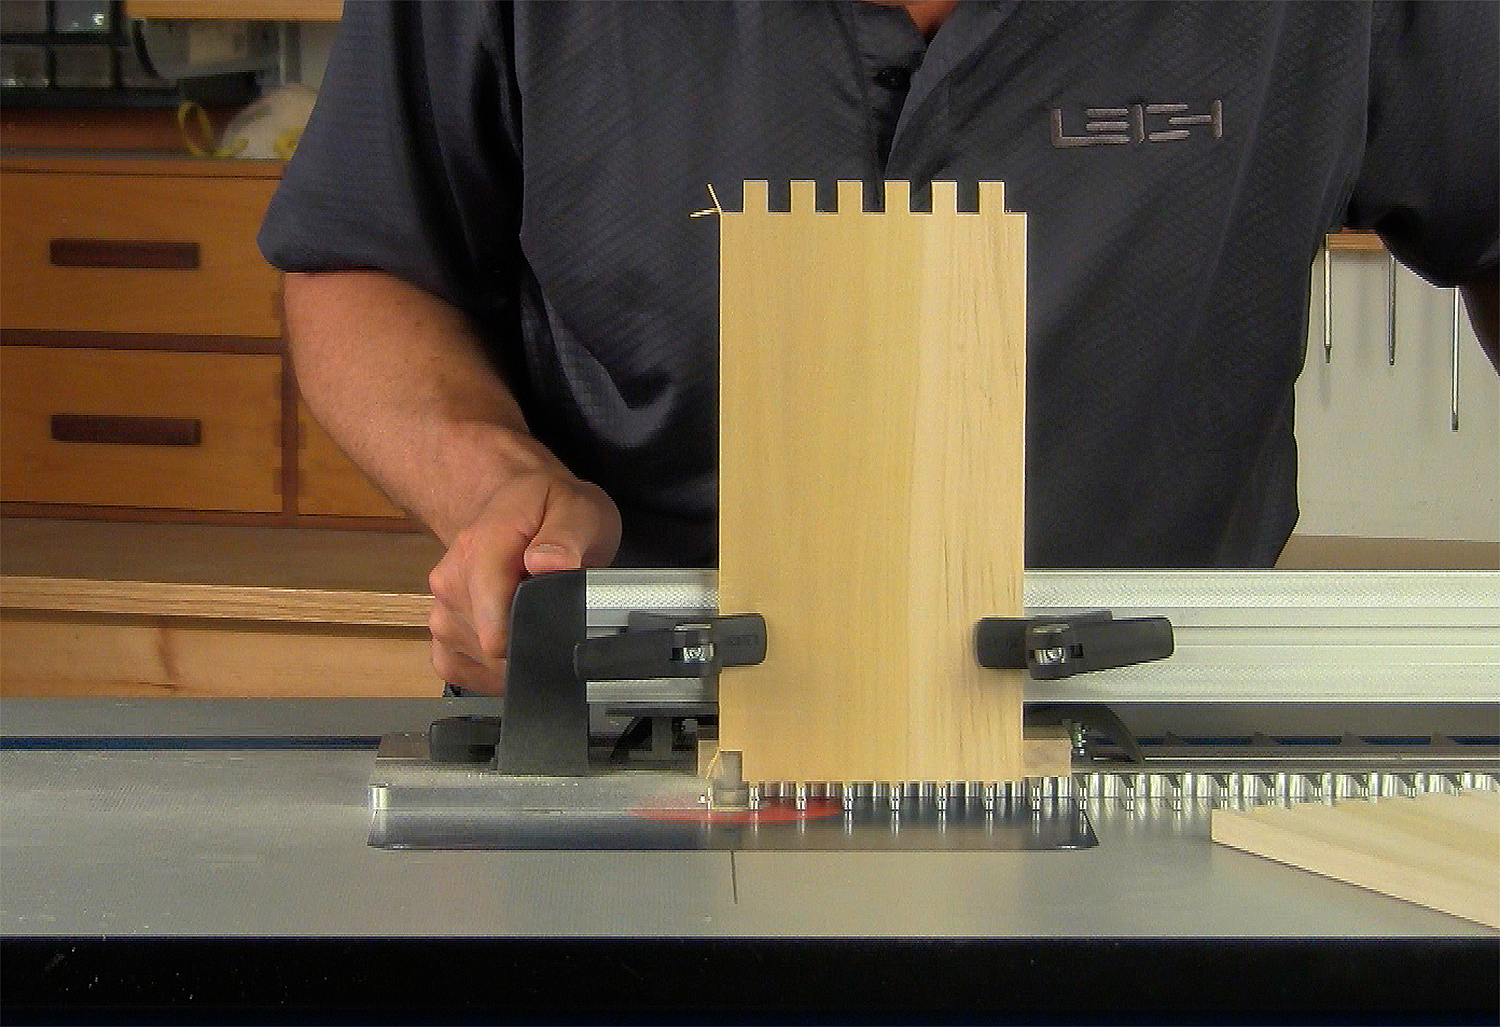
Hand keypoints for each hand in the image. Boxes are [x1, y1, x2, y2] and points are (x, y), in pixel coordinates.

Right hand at [427, 451, 620, 693]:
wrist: (520, 509)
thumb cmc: (551, 513)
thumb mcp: (575, 510)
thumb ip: (564, 536)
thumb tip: (549, 563)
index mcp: (481, 546)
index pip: (491, 610)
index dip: (528, 634)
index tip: (557, 632)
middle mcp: (450, 580)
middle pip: (490, 645)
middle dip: (531, 642)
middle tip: (558, 615)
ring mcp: (442, 608)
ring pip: (480, 662)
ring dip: (515, 656)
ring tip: (538, 622)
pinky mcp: (441, 633)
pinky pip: (460, 670)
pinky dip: (492, 670)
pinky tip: (515, 647)